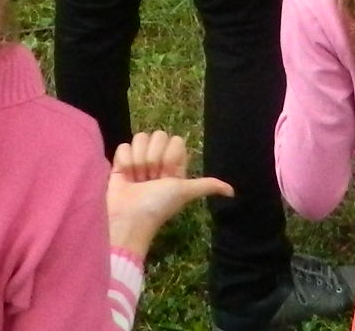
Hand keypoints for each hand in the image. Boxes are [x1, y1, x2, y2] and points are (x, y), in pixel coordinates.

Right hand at [106, 130, 232, 260]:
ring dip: (138, 161)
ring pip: (140, 138)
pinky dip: (124, 162)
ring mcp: (139, 160)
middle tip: (151, 179)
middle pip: (157, 135)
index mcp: (174, 164)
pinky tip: (126, 177)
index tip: (167, 175)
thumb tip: (232, 192)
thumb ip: (206, 186)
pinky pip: (124, 146)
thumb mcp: (185, 192)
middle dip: (153, 159)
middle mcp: (157, 159)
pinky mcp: (121, 163)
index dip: (170, 156)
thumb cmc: (158, 205)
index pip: (175, 140)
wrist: (129, 218)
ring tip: (137, 180)